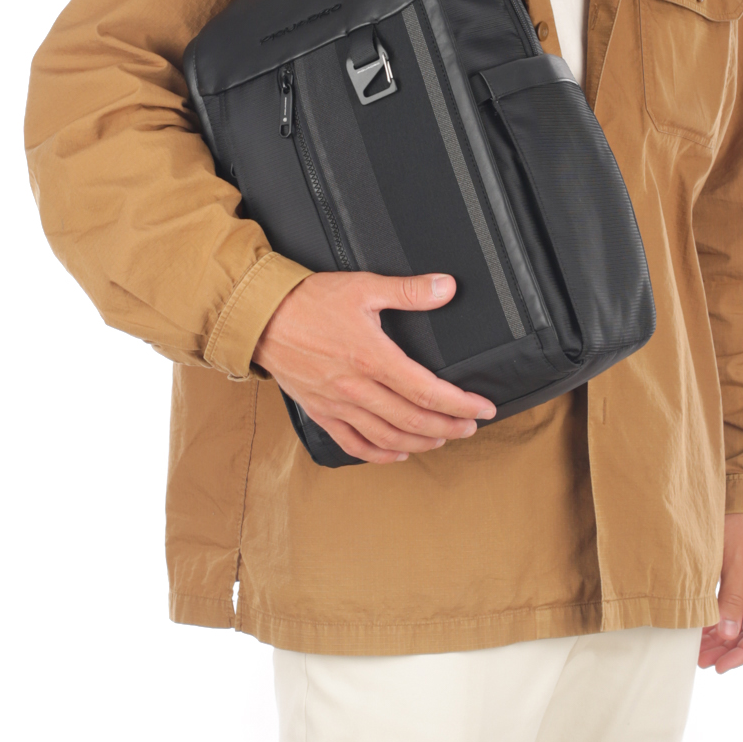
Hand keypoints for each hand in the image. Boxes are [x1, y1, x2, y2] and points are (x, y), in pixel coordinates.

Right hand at [252, 271, 495, 463]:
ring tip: (444, 439)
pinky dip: (379, 454)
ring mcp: (338, 404)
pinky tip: (398, 453)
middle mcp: (357, 388)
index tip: (482, 408)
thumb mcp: (363, 287)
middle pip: (414, 421)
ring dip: (421, 443)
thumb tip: (447, 287)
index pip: (427, 391)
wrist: (260, 317)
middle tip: (471, 427)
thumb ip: (409, 291)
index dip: (460, 404)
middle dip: (449, 427)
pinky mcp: (321, 412)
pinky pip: (353, 444)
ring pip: (388, 438)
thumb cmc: (309, 300)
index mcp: (373, 358)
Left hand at [699, 513, 742, 672]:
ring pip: (742, 622)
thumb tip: (728, 635)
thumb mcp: (735, 562)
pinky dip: (720, 621)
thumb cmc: (742, 525)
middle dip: (729, 649)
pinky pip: (735, 609)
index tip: (721, 667)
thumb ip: (731, 598)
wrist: (742, 495)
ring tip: (699, 652)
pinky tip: (703, 632)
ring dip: (723, 638)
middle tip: (703, 662)